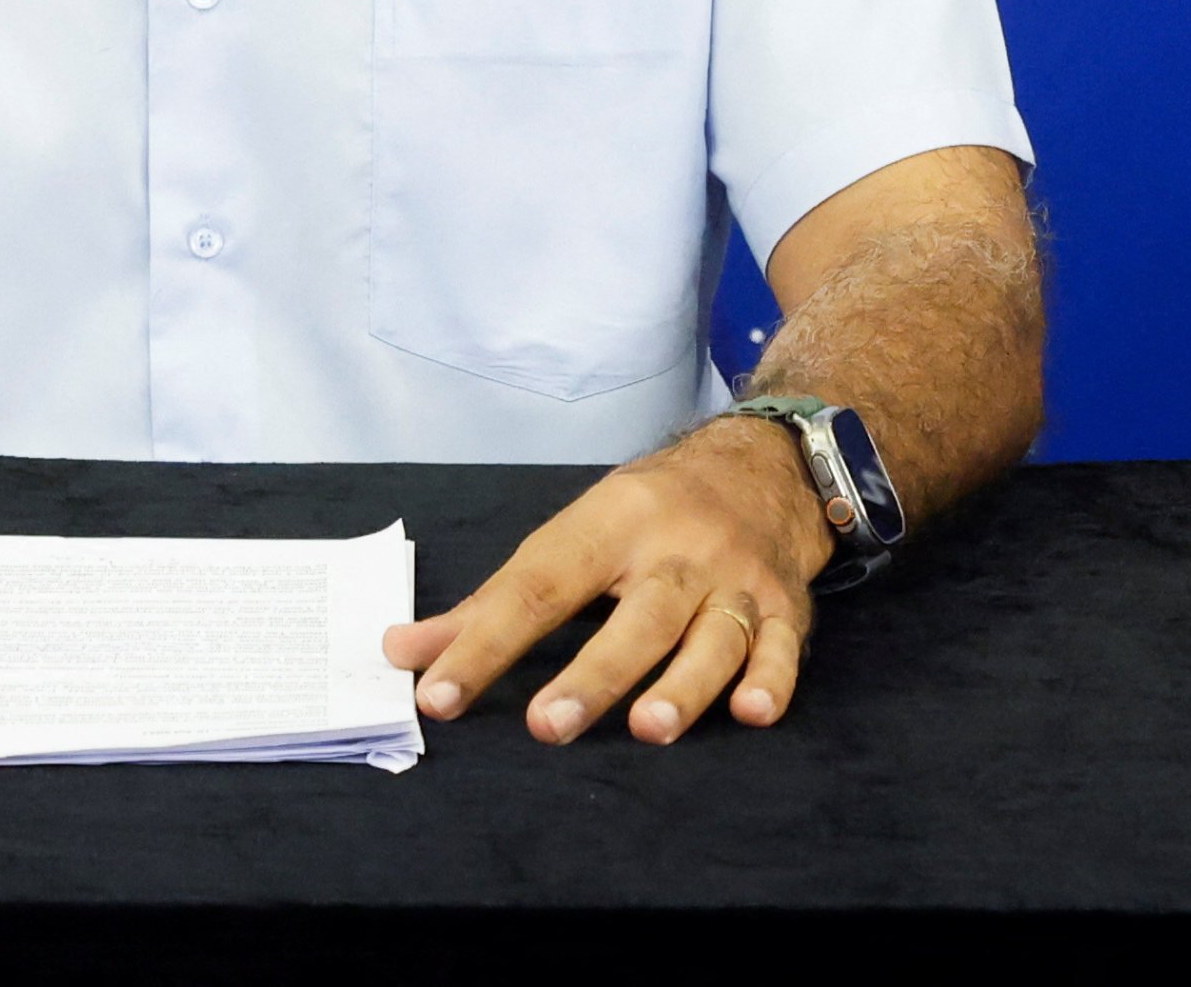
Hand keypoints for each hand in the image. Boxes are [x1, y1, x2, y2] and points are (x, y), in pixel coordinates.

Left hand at [385, 417, 829, 745]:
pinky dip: (773, 679)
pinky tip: (753, 711)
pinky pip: (784, 646)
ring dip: (685, 683)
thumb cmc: (652, 509)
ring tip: (650, 730)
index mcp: (612, 523)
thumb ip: (494, 602)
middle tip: (548, 725)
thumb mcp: (575, 532)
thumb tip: (403, 651)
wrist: (765, 462)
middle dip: (596, 671)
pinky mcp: (787, 607)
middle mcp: (679, 549)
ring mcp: (738, 578)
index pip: (539, 586)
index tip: (439, 696)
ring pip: (714, 634)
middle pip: (639, 614)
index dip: (486, 643)